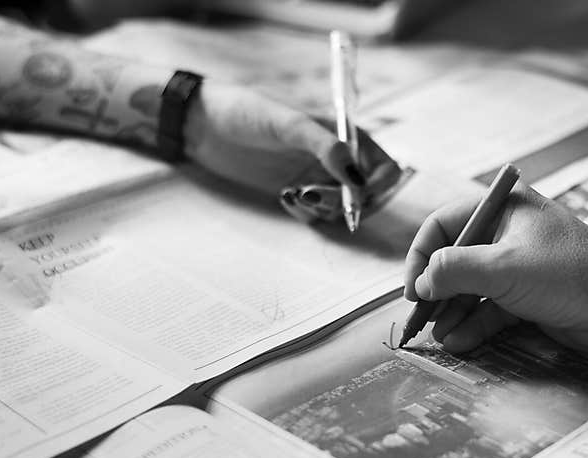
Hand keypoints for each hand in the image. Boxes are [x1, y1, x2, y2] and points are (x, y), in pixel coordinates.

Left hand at [183, 80, 400, 220]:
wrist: (203, 124)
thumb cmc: (246, 111)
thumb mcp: (288, 124)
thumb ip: (326, 148)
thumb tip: (357, 177)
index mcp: (346, 135)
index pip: (384, 168)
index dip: (377, 186)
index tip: (356, 196)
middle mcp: (338, 159)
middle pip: (365, 195)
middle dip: (345, 203)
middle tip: (312, 195)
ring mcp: (319, 178)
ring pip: (340, 210)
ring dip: (323, 209)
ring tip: (293, 194)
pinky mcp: (299, 193)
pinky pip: (315, 216)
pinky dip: (304, 213)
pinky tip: (284, 197)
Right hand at [403, 184, 587, 353]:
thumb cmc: (570, 275)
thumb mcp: (504, 268)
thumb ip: (455, 270)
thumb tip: (422, 282)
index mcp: (504, 208)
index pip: (444, 225)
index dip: (422, 256)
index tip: (413, 289)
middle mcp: (508, 232)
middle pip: (455, 259)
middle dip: (436, 290)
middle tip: (419, 318)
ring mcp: (518, 265)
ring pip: (471, 287)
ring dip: (452, 311)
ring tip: (438, 335)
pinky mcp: (528, 295)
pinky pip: (490, 308)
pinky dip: (474, 323)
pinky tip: (458, 341)